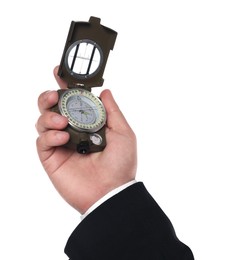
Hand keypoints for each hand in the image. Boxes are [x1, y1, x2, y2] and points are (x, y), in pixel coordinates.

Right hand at [36, 67, 136, 213]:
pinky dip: (49, 136)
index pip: (72, 101)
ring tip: (62, 122)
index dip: (64, 86)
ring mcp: (60, 144)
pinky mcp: (51, 157)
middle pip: (51, 107)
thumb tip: (105, 91)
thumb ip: (112, 111)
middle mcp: (72, 131)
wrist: (111, 191)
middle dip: (48, 97)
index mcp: (88, 123)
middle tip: (54, 96)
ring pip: (42, 120)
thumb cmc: (120, 164)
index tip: (59, 72)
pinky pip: (42, 140)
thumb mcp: (123, 132)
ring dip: (49, 115)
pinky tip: (62, 139)